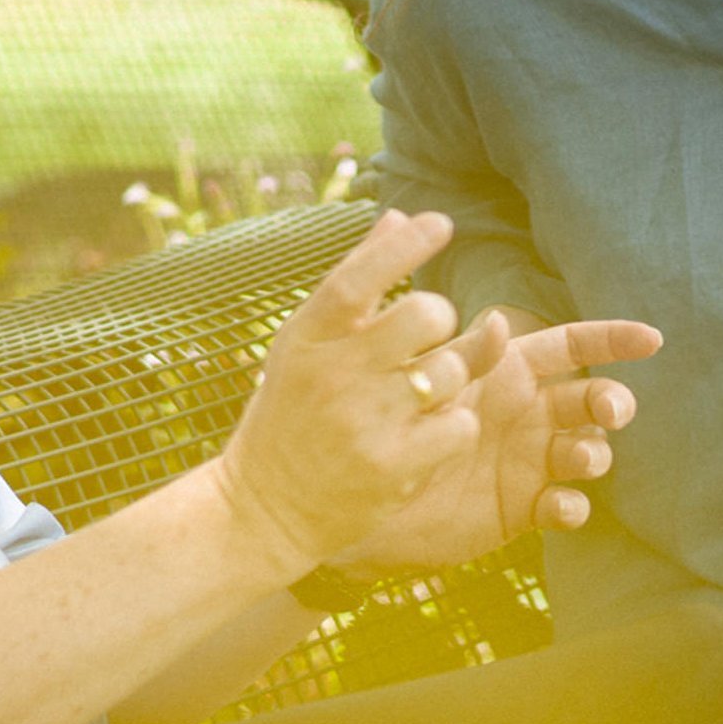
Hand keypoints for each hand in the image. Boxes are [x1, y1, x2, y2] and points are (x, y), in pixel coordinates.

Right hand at [211, 210, 493, 572]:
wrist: (263, 509)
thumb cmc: (293, 414)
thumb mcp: (307, 344)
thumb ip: (356, 282)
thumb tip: (399, 213)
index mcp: (308, 337)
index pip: (357, 278)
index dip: (402, 245)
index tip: (440, 221)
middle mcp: (333, 375)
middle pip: (423, 315)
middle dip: (441, 316)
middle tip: (430, 334)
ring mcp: (363, 423)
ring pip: (450, 371)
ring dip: (450, 377)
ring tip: (420, 396)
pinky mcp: (390, 468)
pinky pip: (459, 425)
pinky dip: (456, 425)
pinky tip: (428, 433)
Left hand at [338, 313, 660, 571]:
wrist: (364, 502)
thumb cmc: (389, 428)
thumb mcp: (427, 384)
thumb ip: (465, 356)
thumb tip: (501, 321)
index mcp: (510, 372)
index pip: (572, 346)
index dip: (613, 340)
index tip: (652, 339)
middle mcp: (530, 414)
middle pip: (592, 399)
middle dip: (612, 400)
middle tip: (609, 411)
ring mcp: (531, 462)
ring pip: (588, 451)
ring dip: (594, 452)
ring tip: (577, 460)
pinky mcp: (525, 508)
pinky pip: (566, 506)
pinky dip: (572, 506)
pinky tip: (559, 507)